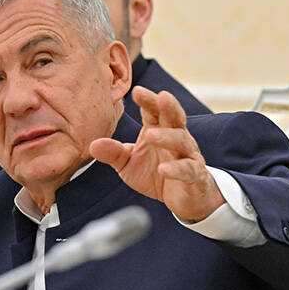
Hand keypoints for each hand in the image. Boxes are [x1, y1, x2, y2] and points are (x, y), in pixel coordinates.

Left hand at [90, 86, 224, 221]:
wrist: (182, 198)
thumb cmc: (156, 174)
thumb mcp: (129, 164)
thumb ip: (114, 153)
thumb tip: (93, 145)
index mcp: (160, 130)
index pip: (155, 111)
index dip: (148, 101)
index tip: (136, 91)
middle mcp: (177, 139)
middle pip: (175, 118)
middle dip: (169, 106)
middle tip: (162, 96)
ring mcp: (188, 156)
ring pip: (181, 141)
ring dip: (166, 137)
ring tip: (150, 136)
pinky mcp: (195, 177)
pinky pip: (187, 170)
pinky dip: (176, 169)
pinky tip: (163, 169)